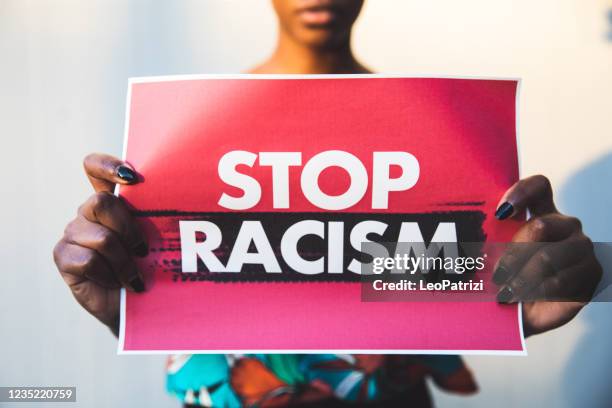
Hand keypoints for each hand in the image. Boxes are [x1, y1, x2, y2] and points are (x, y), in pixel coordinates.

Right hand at [53, 153, 146, 334]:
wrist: (138, 306)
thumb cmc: (151, 268)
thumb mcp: (158, 238)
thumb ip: (157, 216)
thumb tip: (184, 198)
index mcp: (112, 200)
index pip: (95, 168)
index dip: (107, 165)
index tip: (131, 177)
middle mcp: (89, 212)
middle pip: (101, 202)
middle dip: (128, 228)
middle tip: (143, 250)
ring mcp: (73, 233)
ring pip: (101, 237)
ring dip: (124, 261)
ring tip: (134, 275)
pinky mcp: (64, 256)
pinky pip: (88, 259)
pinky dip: (110, 274)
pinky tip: (118, 282)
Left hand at [493, 175, 601, 336]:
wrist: (519, 314)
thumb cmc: (503, 277)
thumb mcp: (491, 252)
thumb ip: (486, 233)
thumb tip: (454, 220)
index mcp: (542, 211)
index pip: (539, 186)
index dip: (520, 192)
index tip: (498, 213)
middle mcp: (566, 225)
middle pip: (540, 224)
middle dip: (513, 252)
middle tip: (497, 274)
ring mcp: (582, 248)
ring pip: (548, 256)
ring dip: (521, 278)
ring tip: (506, 292)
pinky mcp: (591, 274)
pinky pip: (562, 281)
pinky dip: (537, 292)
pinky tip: (524, 298)